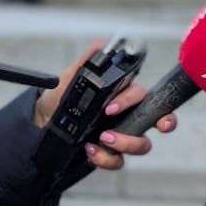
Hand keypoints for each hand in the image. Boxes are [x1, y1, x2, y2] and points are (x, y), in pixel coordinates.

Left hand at [33, 43, 177, 170]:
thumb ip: (86, 62)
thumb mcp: (69, 79)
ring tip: (103, 138)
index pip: (144, 96)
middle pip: (156, 120)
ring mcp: (121, 137)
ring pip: (142, 144)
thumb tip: (101, 44)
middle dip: (165, 122)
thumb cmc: (58, 101)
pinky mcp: (111, 155)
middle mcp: (127, 117)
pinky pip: (119, 161)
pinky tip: (89, 150)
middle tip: (159, 125)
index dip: (136, 101)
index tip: (116, 107)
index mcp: (122, 97)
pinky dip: (105, 158)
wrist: (40, 125)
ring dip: (127, 143)